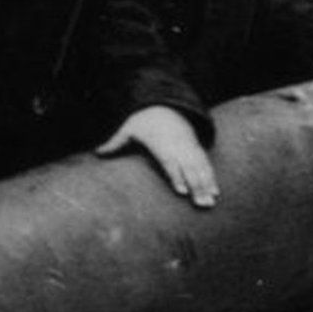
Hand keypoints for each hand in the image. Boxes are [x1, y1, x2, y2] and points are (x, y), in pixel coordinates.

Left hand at [96, 105, 218, 207]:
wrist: (165, 106)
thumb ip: (114, 143)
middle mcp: (178, 147)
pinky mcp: (196, 149)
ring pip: (200, 169)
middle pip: (189, 169)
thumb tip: (96, 152)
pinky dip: (212, 178)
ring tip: (210, 203)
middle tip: (201, 204)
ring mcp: (189, 148)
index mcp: (162, 143)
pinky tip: (216, 193)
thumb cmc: (143, 121)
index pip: (170, 162)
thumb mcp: (128, 129)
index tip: (181, 191)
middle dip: (196, 186)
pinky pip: (206, 165)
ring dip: (207, 186)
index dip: (176, 176)